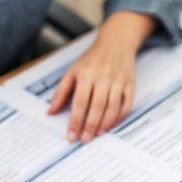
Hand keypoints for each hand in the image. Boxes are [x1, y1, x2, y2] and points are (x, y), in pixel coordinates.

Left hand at [48, 11, 155, 141]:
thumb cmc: (91, 59)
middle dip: (90, 126)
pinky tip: (111, 125)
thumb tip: (50, 112)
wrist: (115, 42)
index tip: (71, 136)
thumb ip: (61, 92)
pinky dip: (119, 117)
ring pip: (112, 108)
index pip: (79, 102)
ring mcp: (118, 80)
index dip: (75, 121)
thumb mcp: (72, 71)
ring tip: (97, 134)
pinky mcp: (130, 83)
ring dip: (104, 124)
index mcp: (86, 74)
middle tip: (84, 139)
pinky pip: (126, 104)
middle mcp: (103, 77)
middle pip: (96, 107)